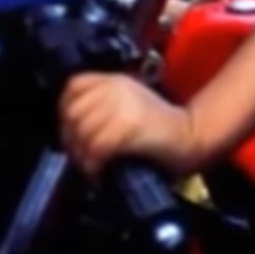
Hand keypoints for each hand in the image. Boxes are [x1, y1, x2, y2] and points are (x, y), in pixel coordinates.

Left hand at [58, 72, 209, 178]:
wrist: (191, 136)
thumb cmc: (160, 128)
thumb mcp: (129, 104)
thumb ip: (103, 105)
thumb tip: (71, 127)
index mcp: (115, 80)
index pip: (74, 86)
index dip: (64, 109)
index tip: (69, 131)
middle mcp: (117, 88)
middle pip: (73, 112)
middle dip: (70, 140)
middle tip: (80, 158)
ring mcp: (123, 105)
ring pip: (83, 132)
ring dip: (82, 157)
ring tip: (90, 169)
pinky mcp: (129, 126)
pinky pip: (97, 147)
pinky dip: (93, 165)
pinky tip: (99, 174)